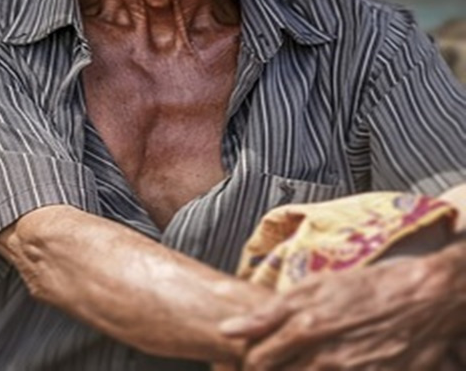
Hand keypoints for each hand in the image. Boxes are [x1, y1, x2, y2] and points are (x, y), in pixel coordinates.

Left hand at [219, 256, 462, 369]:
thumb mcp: (312, 287)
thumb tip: (226, 329)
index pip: (257, 361)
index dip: (245, 363)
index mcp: (306, 328)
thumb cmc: (366, 288)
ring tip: (300, 361)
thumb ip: (266, 312)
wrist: (424, 299)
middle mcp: (326, 358)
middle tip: (266, 363)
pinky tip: (324, 366)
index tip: (243, 360)